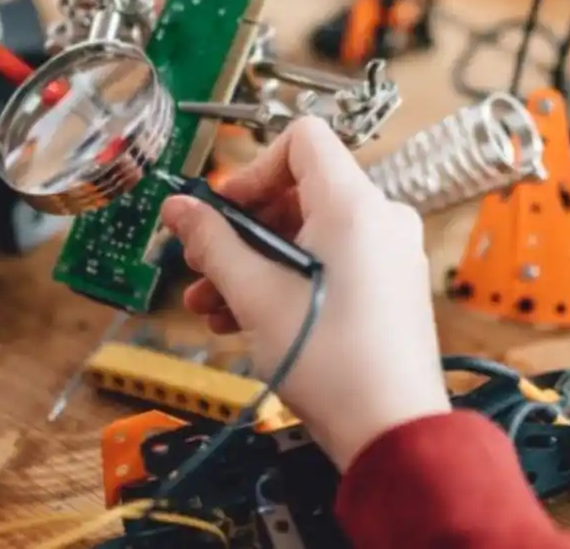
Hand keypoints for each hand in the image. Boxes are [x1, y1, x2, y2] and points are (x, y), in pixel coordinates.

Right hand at [159, 117, 450, 470]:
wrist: (390, 429)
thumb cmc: (331, 361)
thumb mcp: (253, 293)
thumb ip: (212, 241)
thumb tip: (179, 208)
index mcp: (353, 204)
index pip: (302, 140)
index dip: (253, 168)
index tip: (224, 209)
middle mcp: (380, 219)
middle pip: (299, 193)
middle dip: (243, 228)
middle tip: (202, 261)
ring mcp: (390, 254)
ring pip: (310, 235)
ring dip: (255, 262)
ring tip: (213, 303)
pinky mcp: (390, 287)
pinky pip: (332, 263)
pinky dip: (288, 279)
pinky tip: (246, 317)